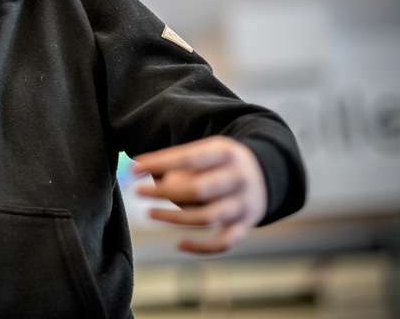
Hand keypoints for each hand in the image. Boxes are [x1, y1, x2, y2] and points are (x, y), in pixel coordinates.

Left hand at [131, 136, 266, 253]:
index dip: (160, 163)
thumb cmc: (221, 162)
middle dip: (164, 192)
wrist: (264, 173)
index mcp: (226, 153)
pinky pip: (223, 243)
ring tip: (150, 213)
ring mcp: (244, 205)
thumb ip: (179, 164)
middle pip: (198, 189)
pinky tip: (178, 244)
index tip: (134, 168)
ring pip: (207, 217)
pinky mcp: (245, 226)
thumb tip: (148, 176)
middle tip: (138, 192)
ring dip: (175, 218)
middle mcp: (238, 179)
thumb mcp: (206, 151)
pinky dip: (201, 247)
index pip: (189, 157)